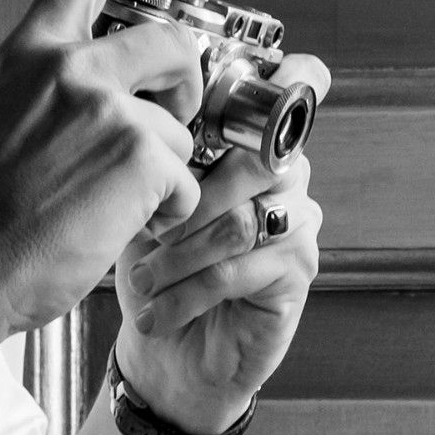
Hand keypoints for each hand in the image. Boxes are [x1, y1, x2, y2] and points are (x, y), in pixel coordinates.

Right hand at [0, 0, 208, 335]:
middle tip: (173, 120)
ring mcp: (106, 107)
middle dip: (186, 81)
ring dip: (166, 171)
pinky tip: (123, 227)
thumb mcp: (3, 117)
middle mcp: (68, 66)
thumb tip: (111, 93)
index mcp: (29, 53)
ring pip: (179, 127)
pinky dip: (169, 212)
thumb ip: (51, 88)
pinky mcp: (139, 154)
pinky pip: (187, 181)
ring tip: (119, 204)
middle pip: (169, 40)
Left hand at [109, 53, 329, 433]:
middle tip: (148, 227)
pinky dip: (189, 291)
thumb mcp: (136, 205)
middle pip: (259, 158)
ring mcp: (297, 224)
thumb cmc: (150, 271)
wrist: (163, 356)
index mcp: (248, 144)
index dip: (280, 78)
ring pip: (242, 218)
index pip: (291, 88)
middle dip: (190, 196)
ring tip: (145, 277)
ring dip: (181, 253)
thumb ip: (152, 157)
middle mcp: (285, 176)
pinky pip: (244, 268)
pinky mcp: (298, 274)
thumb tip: (136, 120)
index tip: (225, 96)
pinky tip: (157, 310)